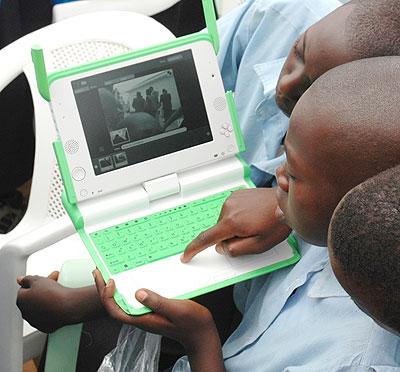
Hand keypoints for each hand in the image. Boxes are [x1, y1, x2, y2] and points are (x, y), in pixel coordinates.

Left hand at [17, 272, 104, 332]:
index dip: (35, 283)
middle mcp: (25, 312)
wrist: (68, 307)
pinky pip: (47, 316)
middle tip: (53, 285)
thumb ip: (27, 279)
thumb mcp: (39, 280)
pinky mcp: (45, 327)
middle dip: (41, 291)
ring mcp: (35, 321)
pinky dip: (51, 311)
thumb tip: (20, 279)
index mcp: (21, 300)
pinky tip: (58, 305)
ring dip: (46, 301)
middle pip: (32, 298)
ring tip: (58, 294)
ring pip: (40, 308)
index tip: (45, 281)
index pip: (24, 289)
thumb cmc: (53, 293)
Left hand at [93, 270, 220, 354]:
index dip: (107, 297)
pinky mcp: (153, 311)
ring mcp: (147, 315)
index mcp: (144, 319)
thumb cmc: (191, 323)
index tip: (109, 280)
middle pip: (115, 306)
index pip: (116, 311)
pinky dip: (128, 289)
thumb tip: (138, 293)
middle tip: (99, 271)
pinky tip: (131, 280)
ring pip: (123, 303)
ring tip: (109, 274)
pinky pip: (134, 300)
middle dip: (104, 290)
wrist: (201, 333)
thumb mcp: (176, 309)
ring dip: (114, 289)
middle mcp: (142, 318)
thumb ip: (157, 302)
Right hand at [181, 188, 290, 261]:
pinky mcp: (236, 195)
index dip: (194, 249)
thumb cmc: (276, 223)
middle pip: (218, 231)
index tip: (186, 255)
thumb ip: (236, 250)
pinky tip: (252, 216)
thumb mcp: (259, 245)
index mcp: (232, 222)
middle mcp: (228, 208)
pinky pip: (230, 211)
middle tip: (250, 236)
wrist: (285, 202)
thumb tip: (221, 248)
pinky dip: (236, 217)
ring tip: (254, 224)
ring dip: (233, 227)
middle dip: (228, 238)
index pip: (206, 238)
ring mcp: (231, 199)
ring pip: (224, 222)